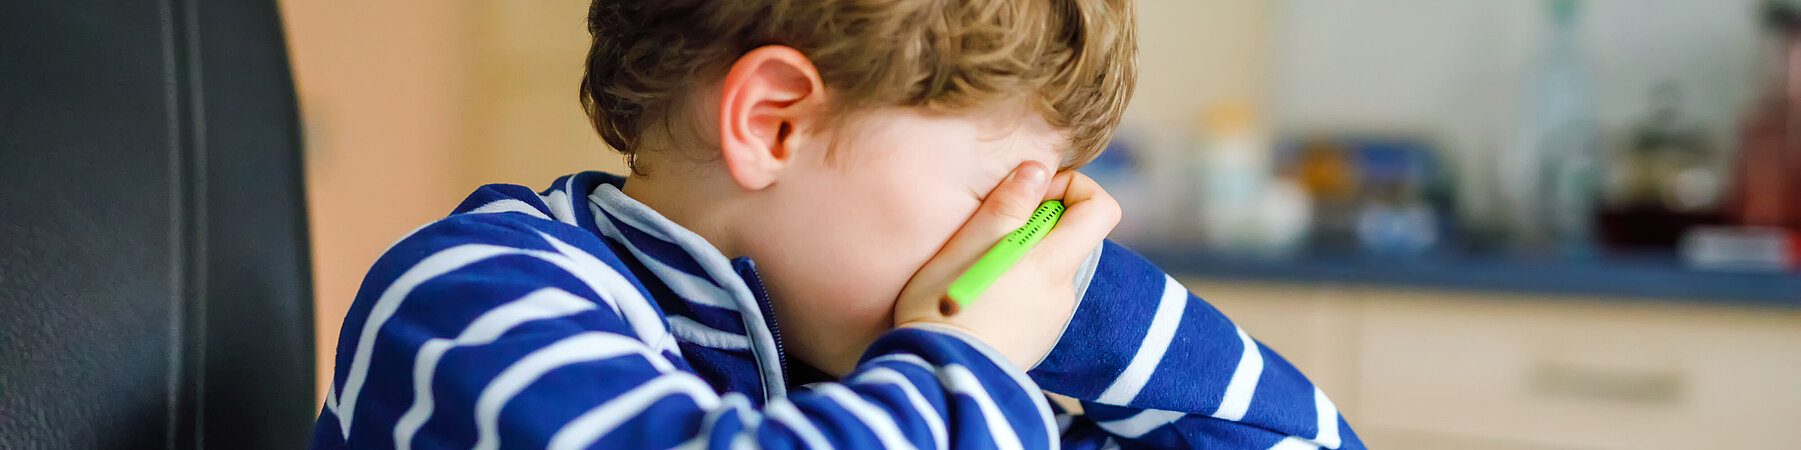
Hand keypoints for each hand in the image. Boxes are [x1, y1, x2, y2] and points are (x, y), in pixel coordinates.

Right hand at [893, 161, 1120, 369]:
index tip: (1031, 194)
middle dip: (1036, 223)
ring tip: (975, 273)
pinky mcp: (1040, 338)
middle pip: (1070, 237)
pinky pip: (1039, 298)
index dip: (1073, 188)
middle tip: (989, 233)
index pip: (1101, 210)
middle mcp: (1062, 290)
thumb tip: (1037, 170)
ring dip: (1022, 258)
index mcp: (1050, 263)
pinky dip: (1017, 288)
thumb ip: (1005, 206)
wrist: (939, 381)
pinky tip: (982, 301)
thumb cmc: (942, 310)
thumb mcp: (964, 246)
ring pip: (1050, 267)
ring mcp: (1053, 318)